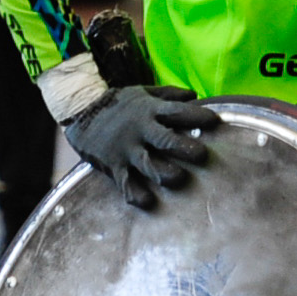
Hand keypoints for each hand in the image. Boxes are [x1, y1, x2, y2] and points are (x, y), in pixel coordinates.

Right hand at [64, 85, 218, 207]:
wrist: (80, 109)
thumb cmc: (118, 102)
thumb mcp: (142, 93)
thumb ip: (169, 95)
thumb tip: (196, 96)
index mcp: (149, 111)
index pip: (178, 112)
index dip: (197, 117)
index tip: (216, 122)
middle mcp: (139, 130)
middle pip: (165, 140)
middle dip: (184, 148)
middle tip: (202, 155)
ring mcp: (126, 149)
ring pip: (147, 164)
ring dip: (164, 173)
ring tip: (179, 178)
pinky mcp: (114, 165)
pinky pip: (125, 183)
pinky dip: (136, 193)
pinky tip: (149, 202)